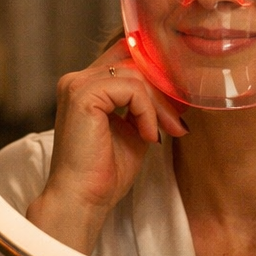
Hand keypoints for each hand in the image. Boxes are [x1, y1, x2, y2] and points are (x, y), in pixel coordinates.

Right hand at [28, 45, 187, 250]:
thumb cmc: (104, 172)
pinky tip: (147, 135)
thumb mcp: (134, 129)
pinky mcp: (83, 95)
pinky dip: (147, 111)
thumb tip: (177, 91)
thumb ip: (147, 106)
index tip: (177, 105)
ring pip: (136, 74)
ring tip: (168, 131)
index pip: (126, 56)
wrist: (82, 199)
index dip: (156, 74)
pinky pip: (131, 89)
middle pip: (134, 60)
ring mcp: (77, 85)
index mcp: (86, 85)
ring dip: (159, 104)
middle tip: (177, 122)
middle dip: (163, 88)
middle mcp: (77, 79)